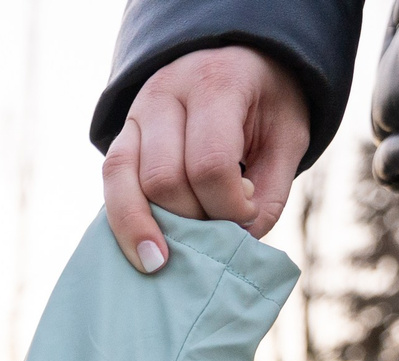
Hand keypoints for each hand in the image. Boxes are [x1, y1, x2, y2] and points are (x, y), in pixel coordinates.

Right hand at [102, 46, 309, 272]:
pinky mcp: (120, 137)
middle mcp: (165, 92)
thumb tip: (235, 244)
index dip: (228, 206)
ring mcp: (135, 114)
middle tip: (218, 228)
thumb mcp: (288, 136)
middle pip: (164, 179)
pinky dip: (124, 220)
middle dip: (191, 219)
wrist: (236, 58)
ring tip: (159, 263)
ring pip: (124, 182)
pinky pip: (111, 184)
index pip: (210, 163)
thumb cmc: (267, 102)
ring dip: (144, 229)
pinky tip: (143, 246)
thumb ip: (270, 191)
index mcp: (217, 83)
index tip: (248, 215)